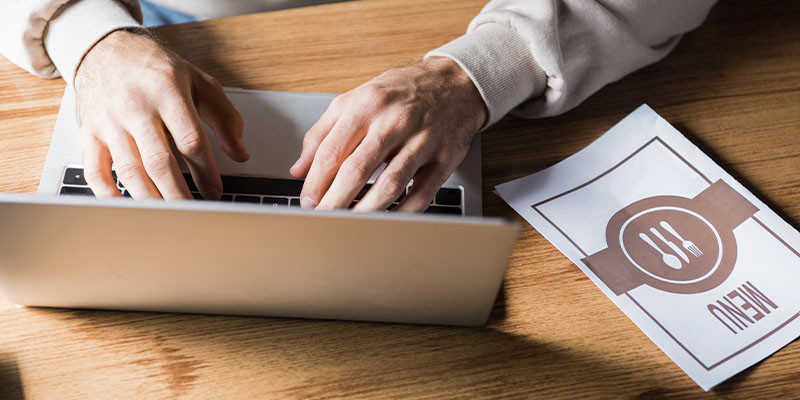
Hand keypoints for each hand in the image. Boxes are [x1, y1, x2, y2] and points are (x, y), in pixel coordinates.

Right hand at [74, 30, 248, 199]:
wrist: (105, 48)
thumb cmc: (155, 68)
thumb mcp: (199, 82)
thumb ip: (225, 117)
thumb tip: (240, 153)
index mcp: (167, 92)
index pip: (190, 140)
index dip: (206, 172)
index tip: (215, 193)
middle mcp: (135, 106)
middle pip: (159, 161)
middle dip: (178, 194)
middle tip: (193, 215)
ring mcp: (109, 121)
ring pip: (129, 170)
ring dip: (150, 200)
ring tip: (167, 219)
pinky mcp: (89, 133)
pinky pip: (94, 170)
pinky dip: (108, 194)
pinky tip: (124, 208)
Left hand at [289, 57, 485, 211]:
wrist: (455, 82)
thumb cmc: (403, 92)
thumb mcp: (357, 98)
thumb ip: (323, 132)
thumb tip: (299, 168)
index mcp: (367, 105)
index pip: (332, 151)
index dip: (315, 182)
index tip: (307, 201)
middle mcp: (394, 122)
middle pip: (357, 170)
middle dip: (334, 201)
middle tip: (322, 219)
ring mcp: (422, 141)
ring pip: (389, 185)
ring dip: (365, 211)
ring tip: (349, 225)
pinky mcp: (445, 158)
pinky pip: (422, 194)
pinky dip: (403, 213)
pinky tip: (387, 221)